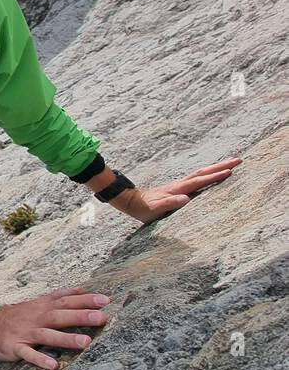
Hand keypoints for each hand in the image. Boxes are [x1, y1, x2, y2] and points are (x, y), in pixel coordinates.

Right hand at [0, 286, 109, 369]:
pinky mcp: (15, 347)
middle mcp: (36, 318)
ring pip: (47, 335)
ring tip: (85, 342)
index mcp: (42, 307)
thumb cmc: (18, 315)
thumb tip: (83, 289)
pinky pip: (28, 354)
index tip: (105, 300)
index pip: (65, 300)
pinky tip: (53, 365)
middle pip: (59, 316)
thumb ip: (59, 296)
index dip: (85, 300)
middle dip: (80, 316)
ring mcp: (26, 333)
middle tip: (102, 317)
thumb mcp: (38, 302)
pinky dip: (40, 359)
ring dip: (65, 338)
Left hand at [112, 157, 241, 223]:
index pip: (200, 181)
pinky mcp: (178, 188)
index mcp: (178, 189)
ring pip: (201, 173)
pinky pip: (197, 178)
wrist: (131, 202)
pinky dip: (207, 174)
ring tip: (231, 163)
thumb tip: (186, 199)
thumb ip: (170, 203)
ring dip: (216, 167)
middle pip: (204, 172)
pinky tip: (212, 174)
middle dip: (221, 166)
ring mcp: (179, 185)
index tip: (230, 171)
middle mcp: (180, 184)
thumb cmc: (144, 209)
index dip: (215, 177)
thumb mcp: (155, 209)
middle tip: (239, 160)